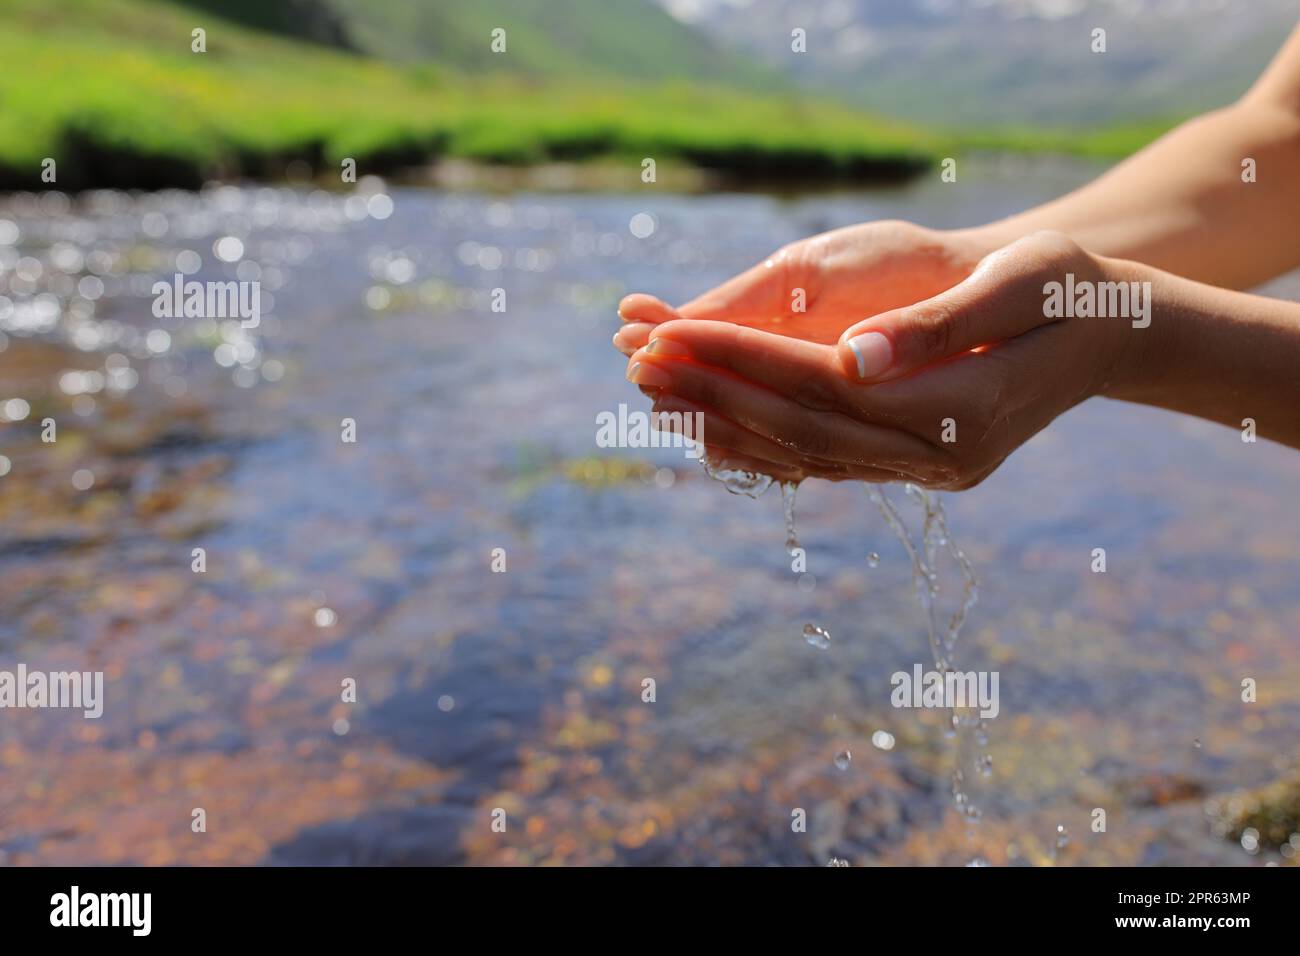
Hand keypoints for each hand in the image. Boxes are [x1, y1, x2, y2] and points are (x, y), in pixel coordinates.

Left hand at [625, 232, 1144, 489]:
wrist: (1108, 338)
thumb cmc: (1072, 292)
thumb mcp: (1024, 284)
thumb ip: (943, 324)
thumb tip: (854, 356)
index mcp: (963, 411)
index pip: (828, 388)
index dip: (745, 360)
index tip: (672, 332)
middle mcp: (939, 458)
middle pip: (802, 430)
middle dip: (714, 394)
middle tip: (638, 363)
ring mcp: (927, 472)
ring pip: (804, 455)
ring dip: (723, 422)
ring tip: (653, 391)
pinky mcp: (913, 467)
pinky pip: (821, 463)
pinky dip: (760, 444)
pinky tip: (706, 423)